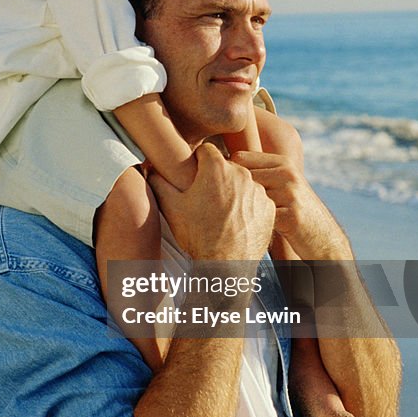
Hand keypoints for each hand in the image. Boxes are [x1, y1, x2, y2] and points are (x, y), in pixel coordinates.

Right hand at [148, 143, 273, 261]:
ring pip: (242, 182)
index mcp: (217, 168)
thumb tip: (149, 168)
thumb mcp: (171, 207)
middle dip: (215, 177)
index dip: (196, 162)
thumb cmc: (198, 236)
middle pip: (225, 166)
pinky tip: (235, 220)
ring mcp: (258, 191)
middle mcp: (242, 174)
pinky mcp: (268, 207)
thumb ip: (158, 181)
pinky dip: (247, 205)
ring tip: (220, 212)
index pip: (205, 151)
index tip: (193, 176)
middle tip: (204, 198)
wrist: (226, 265)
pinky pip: (255, 198)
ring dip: (232, 191)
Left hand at [230, 151, 352, 261]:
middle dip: (232, 193)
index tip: (221, 186)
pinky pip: (259, 218)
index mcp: (282, 162)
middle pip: (240, 178)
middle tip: (229, 207)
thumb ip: (262, 173)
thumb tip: (224, 162)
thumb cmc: (296, 211)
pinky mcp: (291, 216)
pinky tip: (257, 230)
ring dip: (242, 210)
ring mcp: (290, 194)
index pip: (241, 158)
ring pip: (247, 197)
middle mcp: (287, 174)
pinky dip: (254, 226)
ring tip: (244, 219)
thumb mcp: (284, 185)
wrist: (324, 238)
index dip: (227, 172)